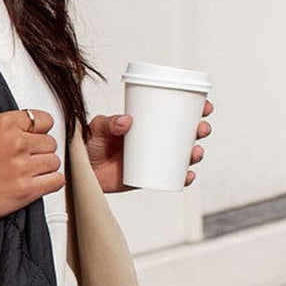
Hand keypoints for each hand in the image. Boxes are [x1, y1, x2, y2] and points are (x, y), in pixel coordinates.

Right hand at [0, 108, 65, 226]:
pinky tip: (38, 184)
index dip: (40, 132)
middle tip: (26, 161)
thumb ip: (8, 127)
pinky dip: (50, 183)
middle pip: (51, 142)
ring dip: (45, 169)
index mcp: (4, 124)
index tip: (34, 139)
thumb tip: (31, 130)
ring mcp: (23, 166)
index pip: (44, 120)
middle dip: (41, 152)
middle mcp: (16, 142)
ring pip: (55, 162)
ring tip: (28, 174)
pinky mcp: (27, 189)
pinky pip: (57, 181)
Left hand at [86, 98, 213, 192]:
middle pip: (187, 134)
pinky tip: (188, 176)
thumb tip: (126, 121)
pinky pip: (172, 179)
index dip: (196, 109)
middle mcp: (156, 140)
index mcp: (148, 123)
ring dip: (195, 154)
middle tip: (200, 129)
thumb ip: (109, 123)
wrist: (80, 170)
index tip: (205, 106)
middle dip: (200, 131)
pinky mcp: (149, 178)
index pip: (177, 112)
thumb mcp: (97, 128)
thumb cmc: (89, 144)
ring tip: (194, 152)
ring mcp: (154, 159)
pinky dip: (183, 178)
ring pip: (184, 156)